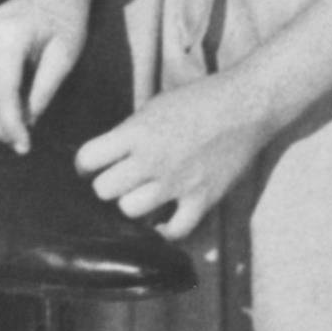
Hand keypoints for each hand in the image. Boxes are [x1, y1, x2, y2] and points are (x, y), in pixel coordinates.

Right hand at [0, 0, 93, 150]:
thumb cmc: (66, 19)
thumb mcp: (66, 55)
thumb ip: (44, 90)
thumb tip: (26, 123)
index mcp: (7, 35)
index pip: (0, 91)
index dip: (10, 123)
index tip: (24, 145)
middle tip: (19, 144)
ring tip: (11, 130)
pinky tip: (0, 112)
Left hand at [74, 69, 275, 243]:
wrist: (246, 105)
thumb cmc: (199, 100)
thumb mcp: (154, 107)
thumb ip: (129, 133)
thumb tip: (106, 158)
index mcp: (137, 131)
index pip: (88, 158)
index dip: (85, 164)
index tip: (90, 166)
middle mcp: (152, 159)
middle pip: (104, 189)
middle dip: (107, 184)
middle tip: (118, 180)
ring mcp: (177, 182)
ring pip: (130, 210)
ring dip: (132, 204)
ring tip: (141, 195)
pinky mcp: (202, 199)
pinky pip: (173, 230)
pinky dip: (165, 230)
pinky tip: (163, 219)